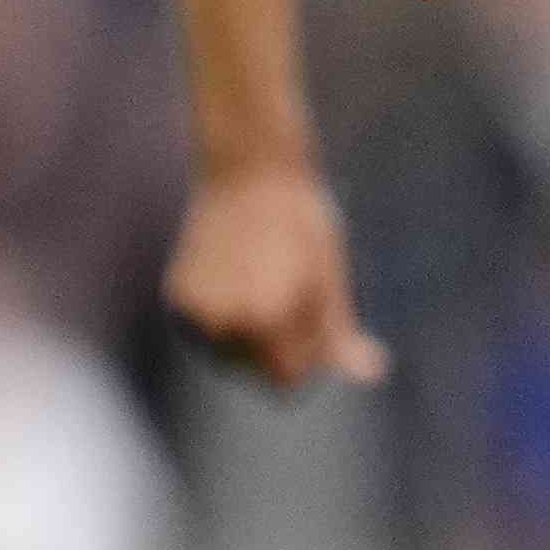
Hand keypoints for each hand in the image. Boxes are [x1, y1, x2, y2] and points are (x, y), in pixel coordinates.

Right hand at [165, 163, 386, 389]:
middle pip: (255, 371)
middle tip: (290, 292)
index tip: (313, 315)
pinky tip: (239, 276)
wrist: (248, 170)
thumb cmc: (301, 222)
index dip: (307, 355)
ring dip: (250, 335)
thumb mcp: (329, 281)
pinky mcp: (178, 297)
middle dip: (277, 347)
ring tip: (266, 283)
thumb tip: (370, 374)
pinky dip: (225, 316)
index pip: (287, 378)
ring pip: (230, 354)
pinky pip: (208, 330)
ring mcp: (195, 311)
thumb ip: (340, 336)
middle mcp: (224, 323)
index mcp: (267, 322)